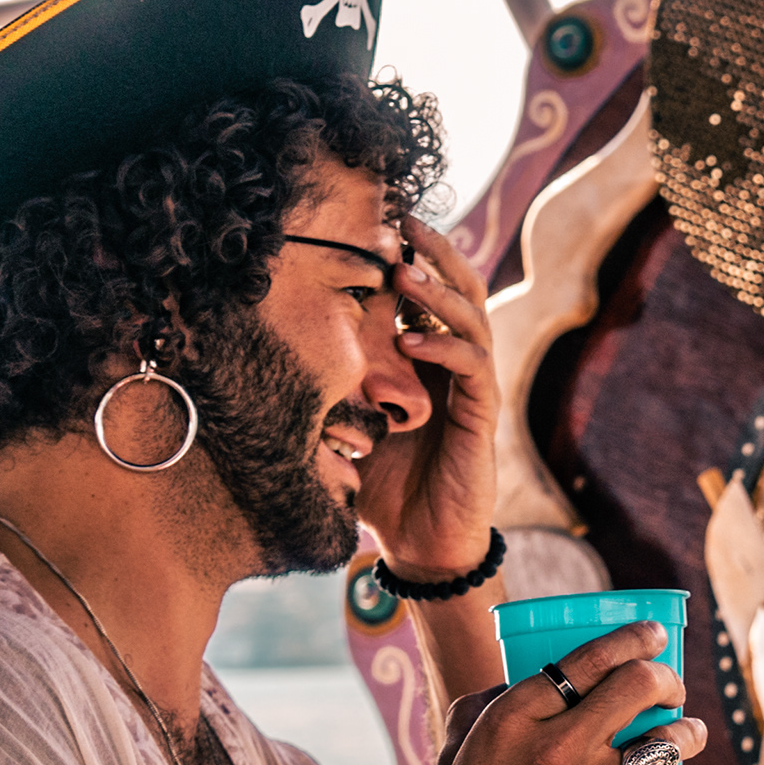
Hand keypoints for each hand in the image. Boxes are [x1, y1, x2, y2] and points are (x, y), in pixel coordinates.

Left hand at [358, 216, 502, 579]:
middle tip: (406, 220)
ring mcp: (472, 388)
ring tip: (406, 272)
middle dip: (435, 253)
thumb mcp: (347, 424)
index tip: (379, 223)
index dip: (410, 256)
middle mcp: (454, 366)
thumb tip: (282, 343)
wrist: (420, 544)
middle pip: (459, 291)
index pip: (425, 295)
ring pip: (470, 321)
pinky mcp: (481, 417)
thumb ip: (334, 385)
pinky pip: (473, 369)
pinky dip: (444, 349)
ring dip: (438, 294)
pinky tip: (413, 341)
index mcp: (425, 360)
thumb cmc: (383, 485)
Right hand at [393, 620, 699, 764]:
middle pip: (638, 686)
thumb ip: (482, 709)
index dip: (634, 640)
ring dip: (687, 732)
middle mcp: (554, 747)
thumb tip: (514, 681)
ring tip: (690, 734)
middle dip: (667, 679)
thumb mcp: (454, 754)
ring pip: (666, 740)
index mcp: (512, 718)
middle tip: (672, 689)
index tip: (653, 638)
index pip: (591, 658)